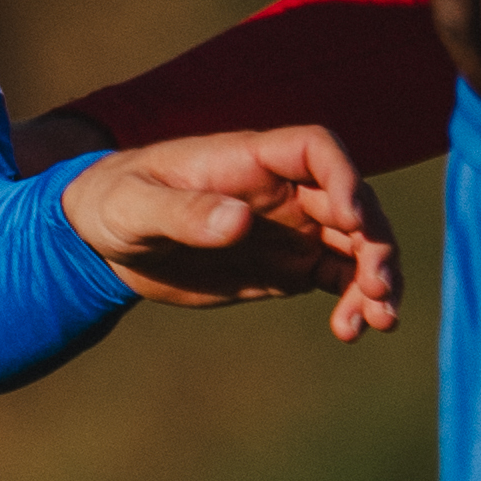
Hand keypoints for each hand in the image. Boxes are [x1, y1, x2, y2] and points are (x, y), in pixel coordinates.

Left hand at [57, 123, 399, 338]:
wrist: (103, 239)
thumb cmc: (113, 204)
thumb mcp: (135, 208)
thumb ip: (185, 212)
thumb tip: (240, 221)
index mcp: (248, 158)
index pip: (316, 150)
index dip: (345, 177)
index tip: (352, 218)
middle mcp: (282, 189)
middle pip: (354, 201)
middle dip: (376, 241)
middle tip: (377, 287)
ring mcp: (292, 227)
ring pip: (357, 244)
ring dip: (377, 277)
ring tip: (376, 321)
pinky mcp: (290, 265)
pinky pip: (339, 277)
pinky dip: (356, 300)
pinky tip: (352, 330)